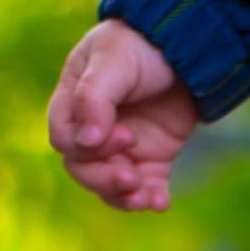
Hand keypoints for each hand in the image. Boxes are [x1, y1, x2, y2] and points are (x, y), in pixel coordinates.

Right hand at [48, 20, 198, 211]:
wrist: (184, 50)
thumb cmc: (138, 47)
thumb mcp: (112, 62)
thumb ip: (94, 98)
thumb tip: (86, 141)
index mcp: (73, 103)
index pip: (65, 140)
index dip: (87, 148)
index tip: (124, 134)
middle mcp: (95, 130)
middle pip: (84, 169)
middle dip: (105, 178)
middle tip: (131, 175)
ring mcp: (124, 148)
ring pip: (112, 185)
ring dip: (125, 197)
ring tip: (144, 199)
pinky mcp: (153, 158)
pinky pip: (147, 187)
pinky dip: (152, 198)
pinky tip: (160, 203)